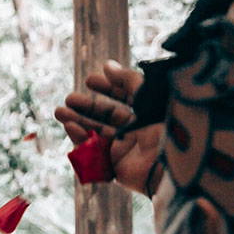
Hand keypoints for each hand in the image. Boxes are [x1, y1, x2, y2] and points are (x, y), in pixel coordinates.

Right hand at [55, 59, 162, 195]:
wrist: (173, 166)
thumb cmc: (167, 130)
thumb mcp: (149, 98)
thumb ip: (128, 81)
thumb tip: (107, 65)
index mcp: (149, 115)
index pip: (124, 99)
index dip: (107, 88)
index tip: (90, 80)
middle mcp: (137, 133)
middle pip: (106, 117)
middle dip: (86, 107)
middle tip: (69, 99)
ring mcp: (125, 151)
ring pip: (96, 134)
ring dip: (77, 122)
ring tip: (59, 112)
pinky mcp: (115, 168)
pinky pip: (94, 153)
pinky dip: (80, 140)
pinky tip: (70, 127)